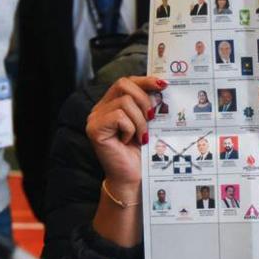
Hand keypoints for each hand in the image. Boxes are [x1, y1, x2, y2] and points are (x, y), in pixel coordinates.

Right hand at [86, 76, 165, 200]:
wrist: (133, 178)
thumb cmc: (141, 153)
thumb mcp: (148, 122)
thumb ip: (149, 104)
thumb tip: (162, 85)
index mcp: (111, 104)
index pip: (126, 81)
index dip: (145, 80)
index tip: (163, 85)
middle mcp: (100, 108)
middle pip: (123, 84)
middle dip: (144, 99)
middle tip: (152, 118)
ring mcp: (95, 118)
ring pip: (124, 102)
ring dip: (140, 120)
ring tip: (141, 136)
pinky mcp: (94, 129)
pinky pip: (119, 117)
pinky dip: (131, 129)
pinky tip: (129, 141)